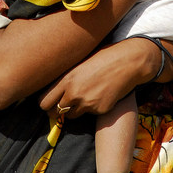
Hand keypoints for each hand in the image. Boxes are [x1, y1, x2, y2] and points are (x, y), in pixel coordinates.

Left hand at [39, 37, 162, 117]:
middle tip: (59, 109)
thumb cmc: (104, 57)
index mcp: (67, 79)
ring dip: (74, 110)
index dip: (45, 104)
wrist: (127, 63)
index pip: (44, 101)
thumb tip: (56, 86)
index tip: (47, 104)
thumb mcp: (80, 62)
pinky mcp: (99, 110)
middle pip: (56, 112)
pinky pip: (90, 113)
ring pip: (72, 115)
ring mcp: (87, 103)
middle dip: (56, 111)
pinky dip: (92, 108)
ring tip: (83, 98)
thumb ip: (68, 76)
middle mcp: (74, 93)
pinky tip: (99, 95)